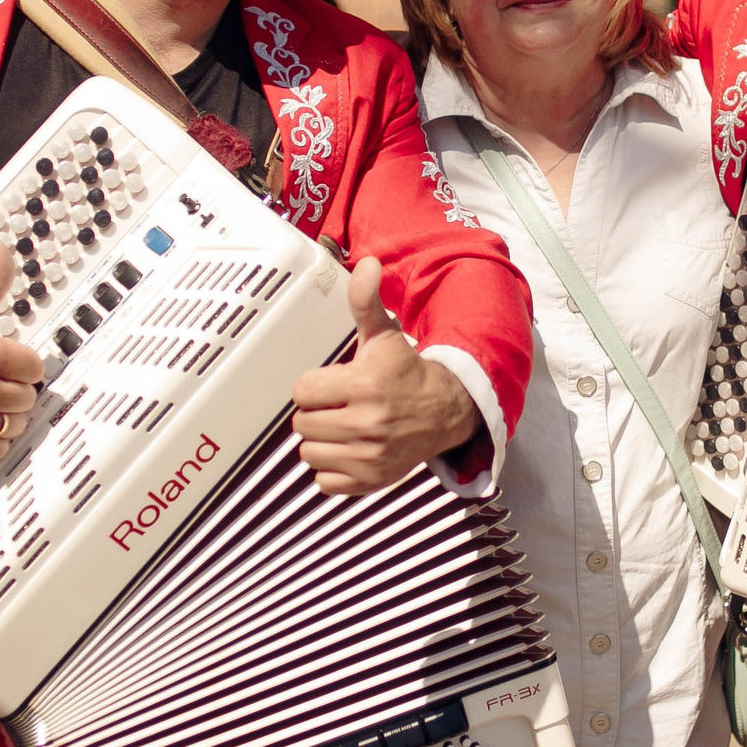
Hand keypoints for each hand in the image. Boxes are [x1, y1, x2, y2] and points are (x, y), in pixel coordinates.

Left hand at [292, 258, 478, 496]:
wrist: (445, 411)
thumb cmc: (404, 372)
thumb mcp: (383, 335)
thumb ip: (366, 301)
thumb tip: (367, 264)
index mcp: (365, 384)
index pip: (303, 392)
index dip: (313, 387)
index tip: (330, 384)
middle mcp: (368, 423)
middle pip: (302, 424)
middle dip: (315, 413)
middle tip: (337, 406)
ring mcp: (370, 455)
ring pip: (309, 454)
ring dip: (321, 442)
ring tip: (342, 428)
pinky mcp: (372, 479)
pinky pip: (325, 482)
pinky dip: (332, 470)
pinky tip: (348, 451)